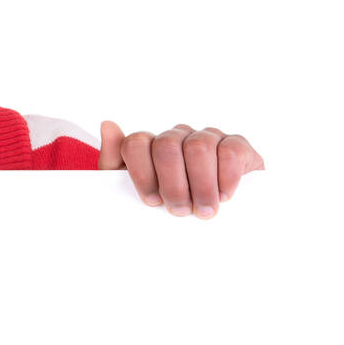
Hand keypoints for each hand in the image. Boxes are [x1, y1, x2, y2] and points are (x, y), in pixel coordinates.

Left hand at [97, 122, 263, 218]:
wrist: (215, 219)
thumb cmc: (168, 203)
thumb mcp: (133, 190)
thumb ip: (114, 161)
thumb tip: (107, 124)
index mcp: (150, 145)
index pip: (136, 143)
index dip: (142, 174)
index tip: (152, 202)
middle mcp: (177, 136)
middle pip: (167, 146)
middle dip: (172, 184)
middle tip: (179, 211)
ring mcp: (207, 137)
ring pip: (198, 147)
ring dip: (200, 184)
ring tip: (203, 210)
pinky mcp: (236, 145)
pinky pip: (230, 150)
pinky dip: (226, 176)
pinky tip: (224, 195)